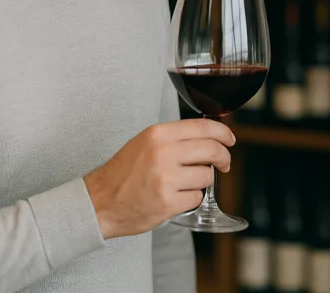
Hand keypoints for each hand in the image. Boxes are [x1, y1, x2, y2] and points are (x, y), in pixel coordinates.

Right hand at [84, 118, 235, 239]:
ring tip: (183, 184)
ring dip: (202, 181)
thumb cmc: (124, 173)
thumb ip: (175, 138)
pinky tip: (175, 197)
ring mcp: (165, 179)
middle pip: (212, 150)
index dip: (223, 133)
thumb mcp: (146, 143)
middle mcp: (162, 153)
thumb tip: (209, 136)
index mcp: (158, 134)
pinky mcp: (167, 202)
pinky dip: (191, 199)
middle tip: (224, 165)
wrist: (99, 202)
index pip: (203, 127)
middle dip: (224, 158)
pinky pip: (197, 198)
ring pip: (207, 176)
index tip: (230, 140)